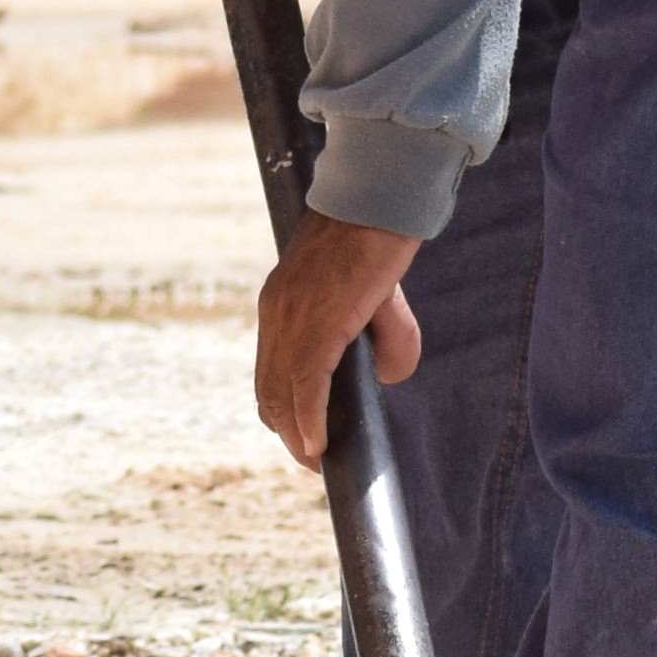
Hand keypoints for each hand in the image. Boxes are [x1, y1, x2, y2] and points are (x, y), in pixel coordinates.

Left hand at [255, 215, 422, 469]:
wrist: (380, 199)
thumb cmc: (379, 235)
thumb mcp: (376, 293)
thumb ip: (384, 337)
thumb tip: (388, 377)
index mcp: (282, 303)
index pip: (269, 366)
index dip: (282, 405)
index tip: (300, 431)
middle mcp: (277, 314)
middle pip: (268, 388)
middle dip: (286, 428)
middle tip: (310, 455)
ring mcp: (293, 319)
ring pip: (281, 393)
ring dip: (295, 433)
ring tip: (314, 457)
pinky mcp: (320, 324)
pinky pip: (306, 386)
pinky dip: (309, 421)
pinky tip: (318, 444)